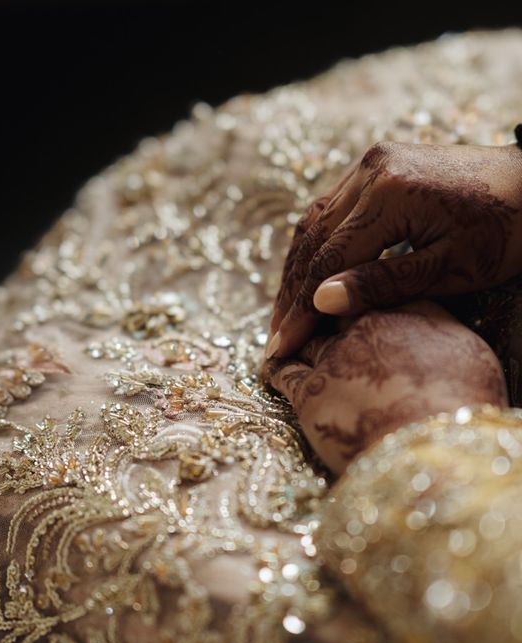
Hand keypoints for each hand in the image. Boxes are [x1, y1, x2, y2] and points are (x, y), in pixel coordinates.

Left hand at [263, 301, 507, 473]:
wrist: (431, 451)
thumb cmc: (461, 408)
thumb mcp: (468, 356)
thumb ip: (439, 331)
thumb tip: (426, 329)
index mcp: (409, 309)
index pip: (373, 288)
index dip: (360, 293)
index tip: (353, 300)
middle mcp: (366, 325)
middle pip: (333, 308)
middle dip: (323, 312)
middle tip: (312, 316)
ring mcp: (333, 356)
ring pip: (304, 336)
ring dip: (294, 337)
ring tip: (285, 338)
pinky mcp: (308, 391)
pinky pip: (280, 371)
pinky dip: (273, 365)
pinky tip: (269, 365)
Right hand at [267, 141, 521, 358]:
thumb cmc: (507, 231)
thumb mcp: (450, 268)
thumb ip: (382, 284)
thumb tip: (321, 301)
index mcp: (389, 194)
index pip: (327, 261)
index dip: (302, 309)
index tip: (282, 346)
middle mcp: (370, 171)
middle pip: (311, 240)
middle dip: (291, 292)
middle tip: (276, 336)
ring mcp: (370, 164)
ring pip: (313, 222)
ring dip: (296, 268)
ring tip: (285, 312)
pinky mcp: (375, 167)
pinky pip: (330, 209)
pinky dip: (314, 245)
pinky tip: (307, 274)